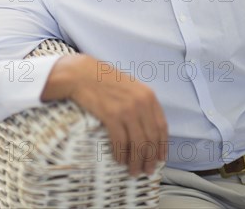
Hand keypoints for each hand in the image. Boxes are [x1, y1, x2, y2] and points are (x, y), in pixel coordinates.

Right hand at [41, 54, 167, 175]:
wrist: (82, 74)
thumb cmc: (104, 80)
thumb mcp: (130, 87)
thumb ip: (141, 103)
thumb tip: (147, 129)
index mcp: (148, 95)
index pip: (162, 126)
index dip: (162, 146)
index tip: (160, 159)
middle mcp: (141, 102)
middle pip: (151, 138)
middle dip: (150, 159)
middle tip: (146, 171)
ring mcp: (127, 109)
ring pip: (138, 144)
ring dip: (136, 161)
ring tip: (133, 170)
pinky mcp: (111, 115)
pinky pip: (120, 142)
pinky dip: (120, 154)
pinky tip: (119, 159)